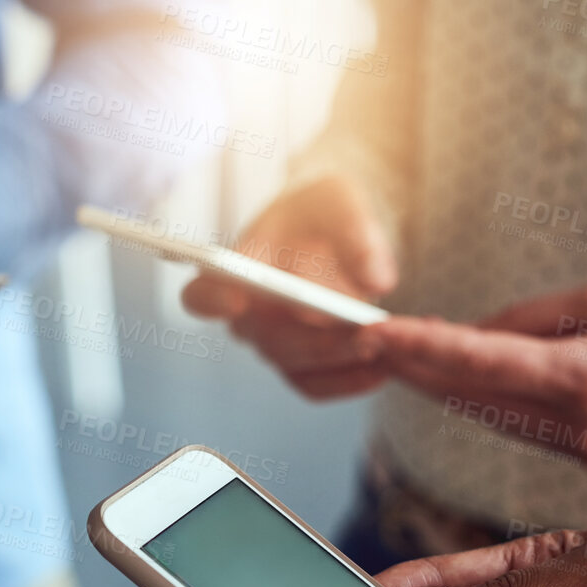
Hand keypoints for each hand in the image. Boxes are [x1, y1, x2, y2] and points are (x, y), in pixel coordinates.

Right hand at [181, 173, 397, 398]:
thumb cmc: (322, 211)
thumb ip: (355, 232)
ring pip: (294, 364)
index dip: (211, 300)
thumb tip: (377, 281)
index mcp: (236, 269)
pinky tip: (382, 369)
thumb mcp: (340, 201)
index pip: (203, 292)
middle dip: (315, 339)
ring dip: (338, 359)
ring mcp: (270, 343)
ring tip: (383, 346)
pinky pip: (315, 384)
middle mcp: (245, 314)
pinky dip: (348, 381)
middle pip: (264, 338)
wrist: (337, 233)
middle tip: (363, 333)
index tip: (235, 301)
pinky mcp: (298, 365)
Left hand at [364, 282, 586, 468]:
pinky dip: (483, 400)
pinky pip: (518, 427)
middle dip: (416, 367)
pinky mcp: (586, 462)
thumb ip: (533, 319)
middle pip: (473, 396)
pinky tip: (455, 378)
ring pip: (489, 415)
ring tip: (399, 352)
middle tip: (367, 340)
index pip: (483, 362)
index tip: (374, 334)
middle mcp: (580, 424)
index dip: (422, 347)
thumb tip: (471, 334)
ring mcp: (582, 451)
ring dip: (442, 384)